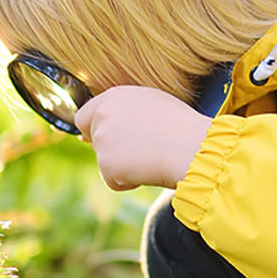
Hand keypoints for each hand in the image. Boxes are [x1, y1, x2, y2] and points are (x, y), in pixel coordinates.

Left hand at [73, 86, 211, 190]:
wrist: (190, 146)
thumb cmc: (180, 126)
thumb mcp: (151, 104)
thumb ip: (124, 111)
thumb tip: (98, 127)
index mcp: (114, 96)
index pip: (86, 115)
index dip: (92, 129)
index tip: (104, 139)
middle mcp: (103, 115)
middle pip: (94, 139)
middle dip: (110, 149)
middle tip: (138, 153)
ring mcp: (102, 140)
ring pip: (105, 161)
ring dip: (123, 166)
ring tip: (151, 157)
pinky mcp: (106, 165)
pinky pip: (113, 180)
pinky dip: (127, 181)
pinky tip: (148, 170)